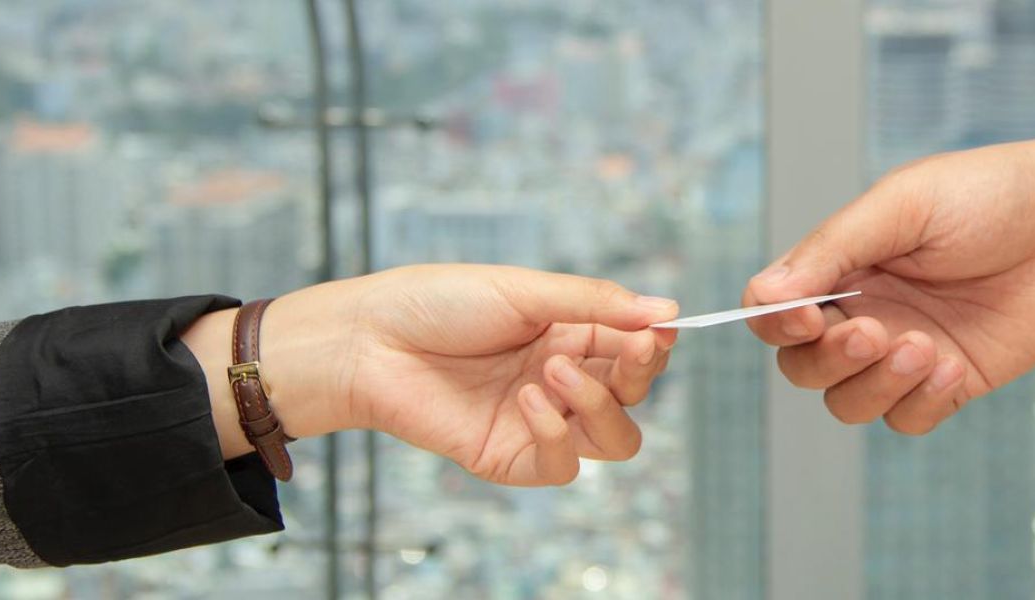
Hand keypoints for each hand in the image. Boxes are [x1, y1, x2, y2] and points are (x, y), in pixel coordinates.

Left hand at [190, 264, 678, 486]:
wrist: (368, 341)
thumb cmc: (438, 303)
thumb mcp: (525, 290)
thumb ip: (595, 304)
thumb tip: (666, 310)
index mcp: (568, 335)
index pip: (635, 349)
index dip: (655, 344)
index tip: (662, 330)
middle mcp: (562, 381)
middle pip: (634, 396)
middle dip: (639, 374)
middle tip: (629, 350)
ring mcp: (540, 423)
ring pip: (615, 439)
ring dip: (601, 406)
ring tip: (555, 374)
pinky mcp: (511, 457)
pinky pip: (563, 466)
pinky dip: (557, 433)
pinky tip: (528, 401)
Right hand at [745, 138, 1034, 434]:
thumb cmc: (993, 194)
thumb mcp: (903, 206)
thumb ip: (832, 249)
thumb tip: (764, 294)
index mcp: (845, 265)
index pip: (776, 312)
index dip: (775, 324)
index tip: (804, 318)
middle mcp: (867, 311)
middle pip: (803, 367)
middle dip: (828, 360)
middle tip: (876, 334)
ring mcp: (908, 351)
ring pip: (850, 403)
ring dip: (875, 386)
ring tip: (924, 349)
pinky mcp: (953, 381)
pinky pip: (908, 420)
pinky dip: (919, 403)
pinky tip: (951, 367)